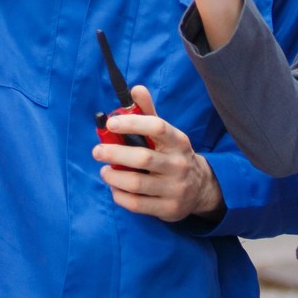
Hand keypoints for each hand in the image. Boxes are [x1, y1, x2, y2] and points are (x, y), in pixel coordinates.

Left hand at [90, 86, 223, 222]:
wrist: (200, 188)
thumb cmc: (173, 155)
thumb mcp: (166, 134)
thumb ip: (148, 113)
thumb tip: (135, 89)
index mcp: (178, 141)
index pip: (157, 127)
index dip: (132, 123)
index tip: (111, 123)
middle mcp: (178, 164)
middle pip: (142, 158)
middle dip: (114, 153)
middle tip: (97, 151)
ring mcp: (175, 188)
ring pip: (136, 184)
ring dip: (114, 176)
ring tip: (104, 171)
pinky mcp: (168, 208)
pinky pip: (137, 204)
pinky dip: (120, 195)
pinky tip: (115, 188)